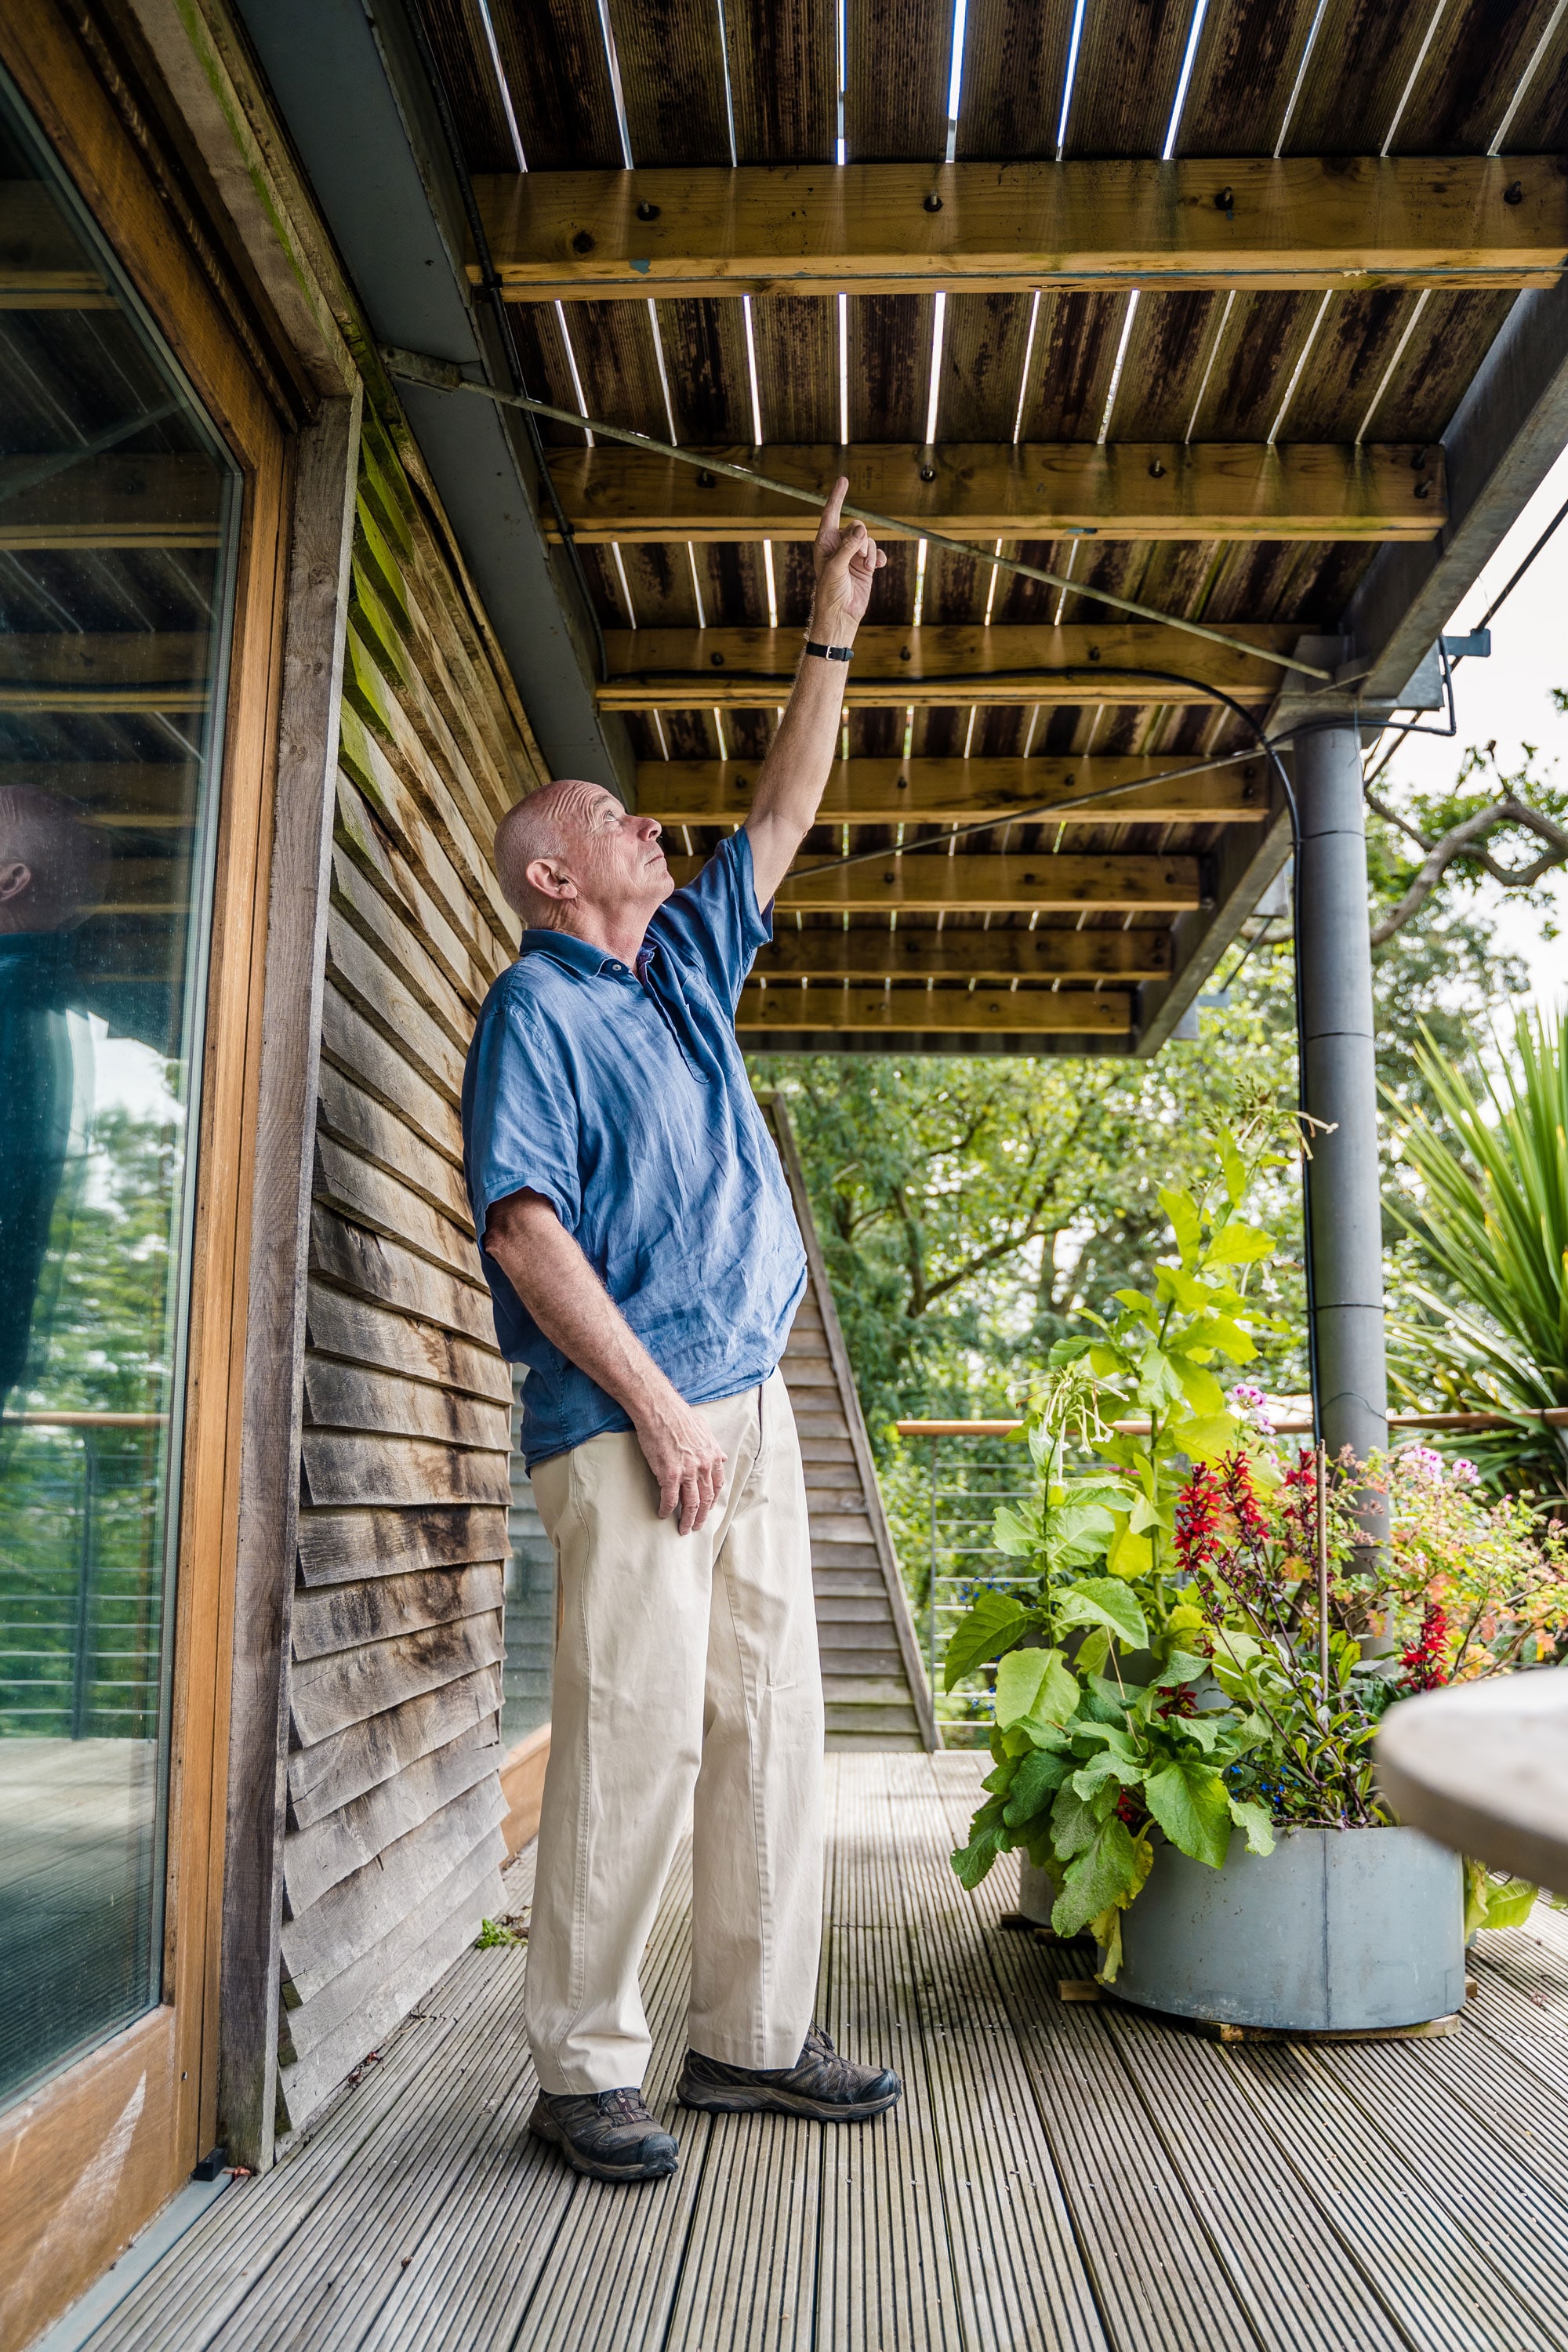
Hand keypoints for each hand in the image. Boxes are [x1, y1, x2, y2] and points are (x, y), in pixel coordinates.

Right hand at [633, 1383, 727, 1534]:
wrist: (659, 1409)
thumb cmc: (678, 1416)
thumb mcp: (704, 1430)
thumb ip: (713, 1447)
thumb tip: (721, 1457)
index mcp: (712, 1456)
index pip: (717, 1485)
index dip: (713, 1500)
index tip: (708, 1508)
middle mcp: (703, 1466)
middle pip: (706, 1499)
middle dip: (702, 1516)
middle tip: (697, 1527)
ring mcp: (687, 1472)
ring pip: (691, 1504)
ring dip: (687, 1519)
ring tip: (683, 1529)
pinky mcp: (669, 1474)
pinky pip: (670, 1499)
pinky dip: (666, 1509)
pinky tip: (662, 1514)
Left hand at [809, 476, 884, 644]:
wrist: (841, 616)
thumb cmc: (830, 593)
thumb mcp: (835, 568)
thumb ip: (847, 547)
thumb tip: (860, 528)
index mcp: (825, 542)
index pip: (831, 513)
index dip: (837, 497)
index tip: (843, 480)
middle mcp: (838, 546)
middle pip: (856, 525)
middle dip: (861, 539)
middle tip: (859, 558)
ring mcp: (853, 555)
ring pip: (868, 539)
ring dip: (869, 552)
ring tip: (865, 567)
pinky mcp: (865, 566)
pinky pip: (876, 553)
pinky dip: (878, 558)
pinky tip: (876, 567)